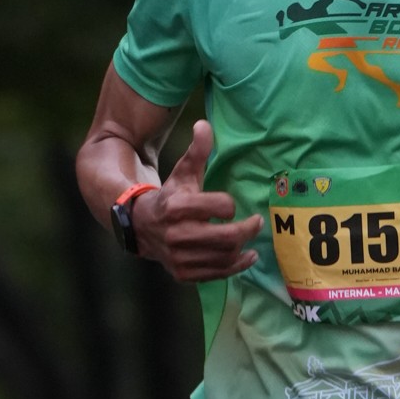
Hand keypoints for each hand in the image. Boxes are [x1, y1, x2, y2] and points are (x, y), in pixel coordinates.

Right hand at [131, 121, 262, 281]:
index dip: (229, 205)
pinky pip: (217, 274)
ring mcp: (179, 257)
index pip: (219, 207)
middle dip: (247, 230)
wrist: (142, 227)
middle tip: (257, 222)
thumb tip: (204, 124)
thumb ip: (196, 151)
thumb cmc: (170, 196)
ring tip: (251, 238)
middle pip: (225, 238)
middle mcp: (176, 235)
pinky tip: (247, 256)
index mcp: (176, 207)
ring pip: (223, 257)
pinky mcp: (183, 274)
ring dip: (243, 248)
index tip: (232, 205)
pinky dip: (236, 266)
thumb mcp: (182, 172)